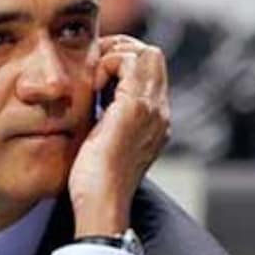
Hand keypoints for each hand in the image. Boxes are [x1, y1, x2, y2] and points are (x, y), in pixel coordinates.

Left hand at [69, 35, 170, 237]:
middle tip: (94, 67)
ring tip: (94, 77)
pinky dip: (108, 64)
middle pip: (153, 56)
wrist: (101, 204)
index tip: (96, 73)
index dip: (123, 62)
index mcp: (155, 121)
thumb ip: (109, 121)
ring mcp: (153, 109)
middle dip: (121, 51)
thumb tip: (95, 103)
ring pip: (146, 53)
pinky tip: (93, 86)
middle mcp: (161, 112)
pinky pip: (129, 62)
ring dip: (115, 56)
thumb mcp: (106, 142)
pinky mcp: (136, 108)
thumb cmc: (95, 183)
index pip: (150, 72)